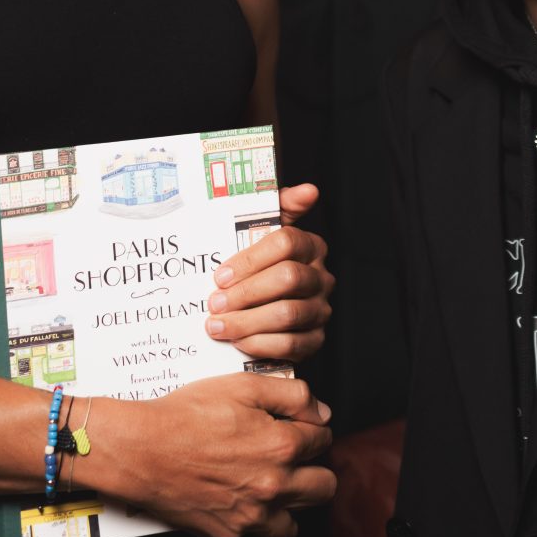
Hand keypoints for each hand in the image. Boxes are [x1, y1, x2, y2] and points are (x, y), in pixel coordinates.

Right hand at [102, 373, 334, 536]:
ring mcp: (252, 516)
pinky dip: (251, 519)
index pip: (323, 440)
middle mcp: (274, 487)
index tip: (295, 428)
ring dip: (289, 505)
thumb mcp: (242, 386)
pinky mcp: (228, 534)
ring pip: (295, 524)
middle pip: (324, 487)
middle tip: (291, 460)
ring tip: (270, 487)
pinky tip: (235, 498)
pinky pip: (256, 534)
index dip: (310, 430)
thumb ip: (292, 395)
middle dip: (313, 470)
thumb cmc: (185, 415)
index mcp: (282, 447)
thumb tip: (322, 413)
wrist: (140, 450)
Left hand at [204, 182, 334, 363]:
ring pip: (288, 314)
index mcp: (311, 246)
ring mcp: (321, 310)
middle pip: (287, 279)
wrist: (262, 310)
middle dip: (245, 293)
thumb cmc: (259, 267)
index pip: (286, 242)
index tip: (220, 276)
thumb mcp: (262, 234)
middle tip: (214, 304)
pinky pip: (291, 345)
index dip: (250, 260)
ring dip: (247, 322)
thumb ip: (279, 206)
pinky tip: (237, 342)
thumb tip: (308, 190)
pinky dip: (260, 344)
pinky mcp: (315, 340)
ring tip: (217, 326)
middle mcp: (321, 277)